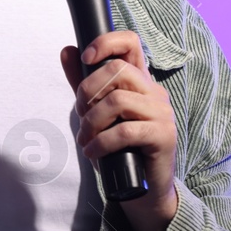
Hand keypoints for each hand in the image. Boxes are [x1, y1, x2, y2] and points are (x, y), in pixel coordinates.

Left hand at [60, 30, 178, 230]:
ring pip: (119, 101)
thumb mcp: (98, 112)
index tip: (85, 57)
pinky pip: (126, 131)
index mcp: (140, 81)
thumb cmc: (120, 148)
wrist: (144, 188)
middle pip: (118, 70)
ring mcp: (162, 113)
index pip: (130, 43)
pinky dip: (101, 142)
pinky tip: (93, 152)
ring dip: (92, 121)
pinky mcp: (164, 136)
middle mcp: (154, 92)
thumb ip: (83, 83)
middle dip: (88, 91)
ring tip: (86, 138)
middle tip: (81, 115)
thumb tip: (67, 50)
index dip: (107, 42)